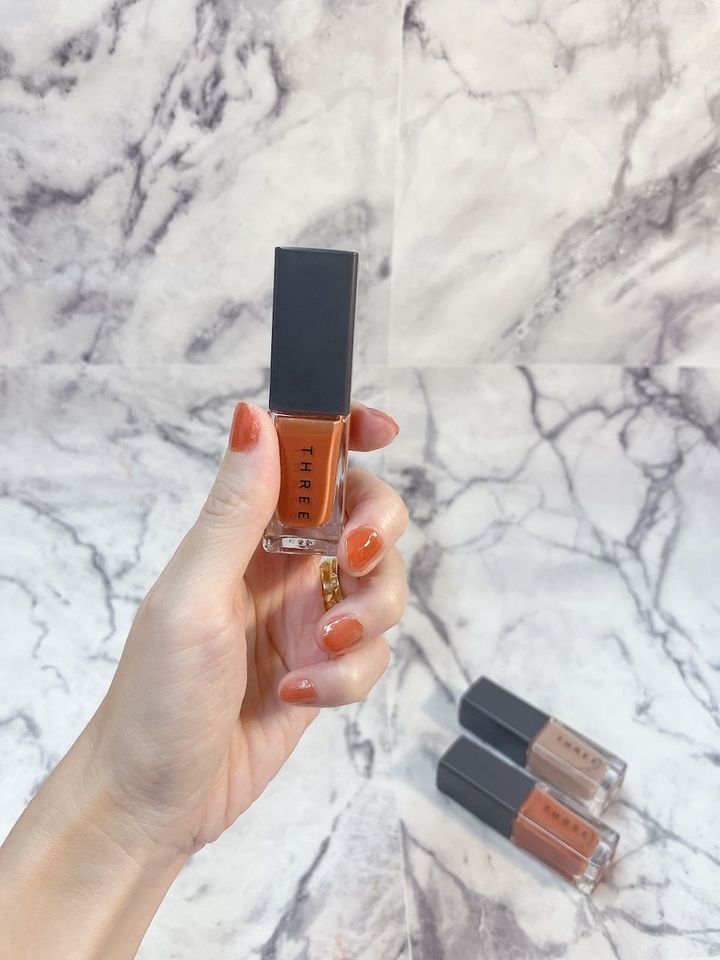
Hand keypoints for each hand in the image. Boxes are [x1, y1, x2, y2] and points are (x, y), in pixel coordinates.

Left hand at [86, 400, 406, 856]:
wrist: (154, 800)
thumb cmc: (155, 695)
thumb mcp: (194, 594)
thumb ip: (235, 511)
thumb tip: (254, 418)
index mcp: (244, 536)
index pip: (305, 464)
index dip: (347, 436)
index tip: (382, 430)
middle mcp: (282, 570)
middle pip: (364, 518)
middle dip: (376, 531)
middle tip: (354, 557)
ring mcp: (307, 620)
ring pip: (382, 588)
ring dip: (365, 615)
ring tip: (320, 649)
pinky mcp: (325, 670)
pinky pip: (371, 656)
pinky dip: (346, 676)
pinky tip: (297, 693)